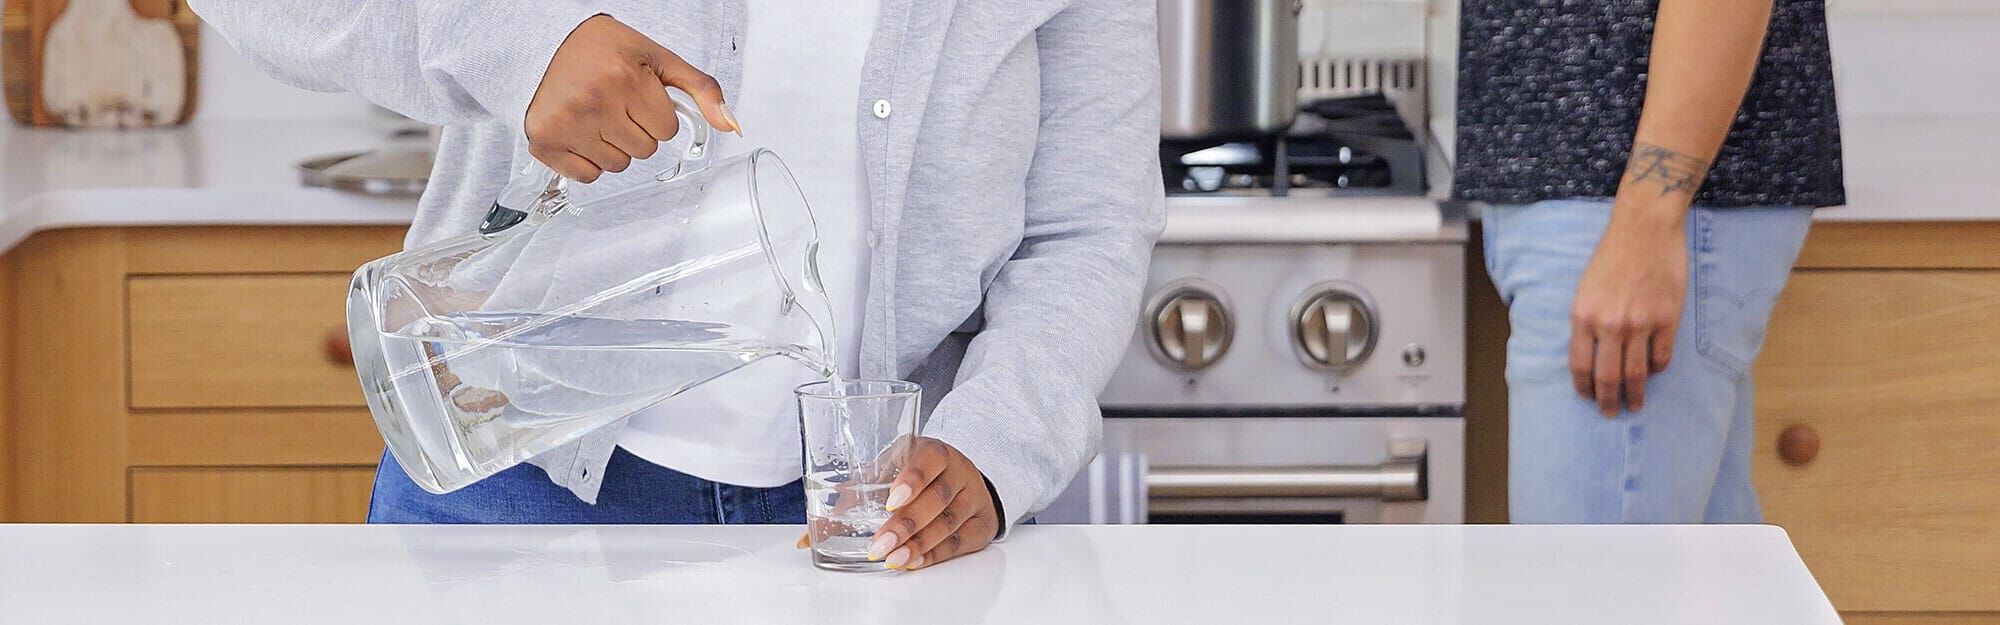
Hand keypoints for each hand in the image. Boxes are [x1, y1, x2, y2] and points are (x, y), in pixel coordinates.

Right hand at [525, 15, 738, 181]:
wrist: (553, 38)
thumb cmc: (608, 49)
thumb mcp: (661, 60)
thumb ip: (702, 90)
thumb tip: (730, 125)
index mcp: (624, 77)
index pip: (666, 129)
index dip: (656, 113)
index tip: (638, 94)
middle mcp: (592, 101)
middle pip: (644, 150)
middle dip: (638, 130)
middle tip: (617, 103)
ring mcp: (565, 122)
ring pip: (619, 165)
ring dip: (615, 147)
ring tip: (599, 115)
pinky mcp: (544, 140)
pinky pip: (588, 176)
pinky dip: (589, 161)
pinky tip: (582, 132)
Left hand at [796, 438, 1000, 569]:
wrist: (961, 479)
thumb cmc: (914, 475)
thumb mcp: (886, 473)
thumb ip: (850, 500)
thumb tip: (807, 538)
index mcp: (933, 450)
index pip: (929, 460)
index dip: (912, 480)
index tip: (890, 501)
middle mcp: (958, 471)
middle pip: (938, 498)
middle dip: (906, 524)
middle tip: (879, 545)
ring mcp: (974, 497)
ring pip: (949, 523)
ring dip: (918, 544)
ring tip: (893, 559)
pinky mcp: (981, 523)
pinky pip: (960, 542)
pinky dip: (935, 555)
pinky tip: (914, 562)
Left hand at [1569, 207, 1687, 416]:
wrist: (1644, 228)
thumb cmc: (1611, 256)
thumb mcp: (1585, 289)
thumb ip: (1586, 321)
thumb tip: (1590, 355)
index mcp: (1583, 316)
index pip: (1580, 365)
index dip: (1584, 387)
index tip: (1588, 398)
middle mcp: (1609, 324)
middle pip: (1608, 376)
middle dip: (1609, 401)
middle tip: (1611, 414)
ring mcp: (1640, 323)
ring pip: (1636, 373)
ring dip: (1635, 394)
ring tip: (1636, 405)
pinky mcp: (1666, 319)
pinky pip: (1661, 356)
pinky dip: (1657, 369)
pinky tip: (1653, 372)